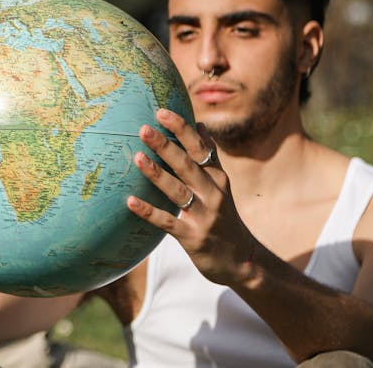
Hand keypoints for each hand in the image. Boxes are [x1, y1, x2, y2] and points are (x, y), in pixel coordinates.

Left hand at [126, 108, 256, 286]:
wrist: (241, 260)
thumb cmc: (223, 216)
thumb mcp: (220, 185)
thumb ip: (209, 157)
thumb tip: (199, 125)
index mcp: (217, 177)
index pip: (199, 148)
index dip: (181, 129)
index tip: (161, 111)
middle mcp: (213, 194)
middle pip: (187, 165)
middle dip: (166, 146)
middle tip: (144, 128)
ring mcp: (204, 216)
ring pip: (178, 192)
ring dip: (157, 174)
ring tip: (138, 158)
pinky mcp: (193, 238)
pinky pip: (168, 223)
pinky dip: (149, 212)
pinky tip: (130, 202)